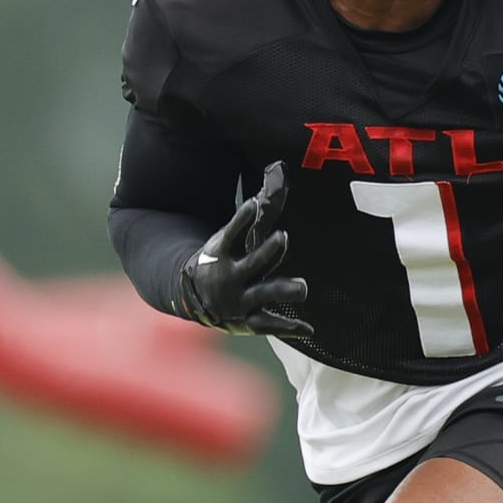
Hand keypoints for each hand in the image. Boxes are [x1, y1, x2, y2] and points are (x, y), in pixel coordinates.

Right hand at [179, 162, 312, 336]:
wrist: (193, 297)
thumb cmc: (218, 260)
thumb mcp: (224, 239)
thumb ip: (249, 216)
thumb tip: (275, 173)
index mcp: (222, 253)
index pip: (231, 233)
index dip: (241, 218)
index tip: (254, 203)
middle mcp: (231, 277)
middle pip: (252, 262)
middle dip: (267, 251)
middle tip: (282, 237)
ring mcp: (239, 300)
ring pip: (263, 294)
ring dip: (283, 288)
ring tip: (303, 287)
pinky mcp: (247, 321)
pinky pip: (268, 324)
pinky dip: (288, 327)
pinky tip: (309, 329)